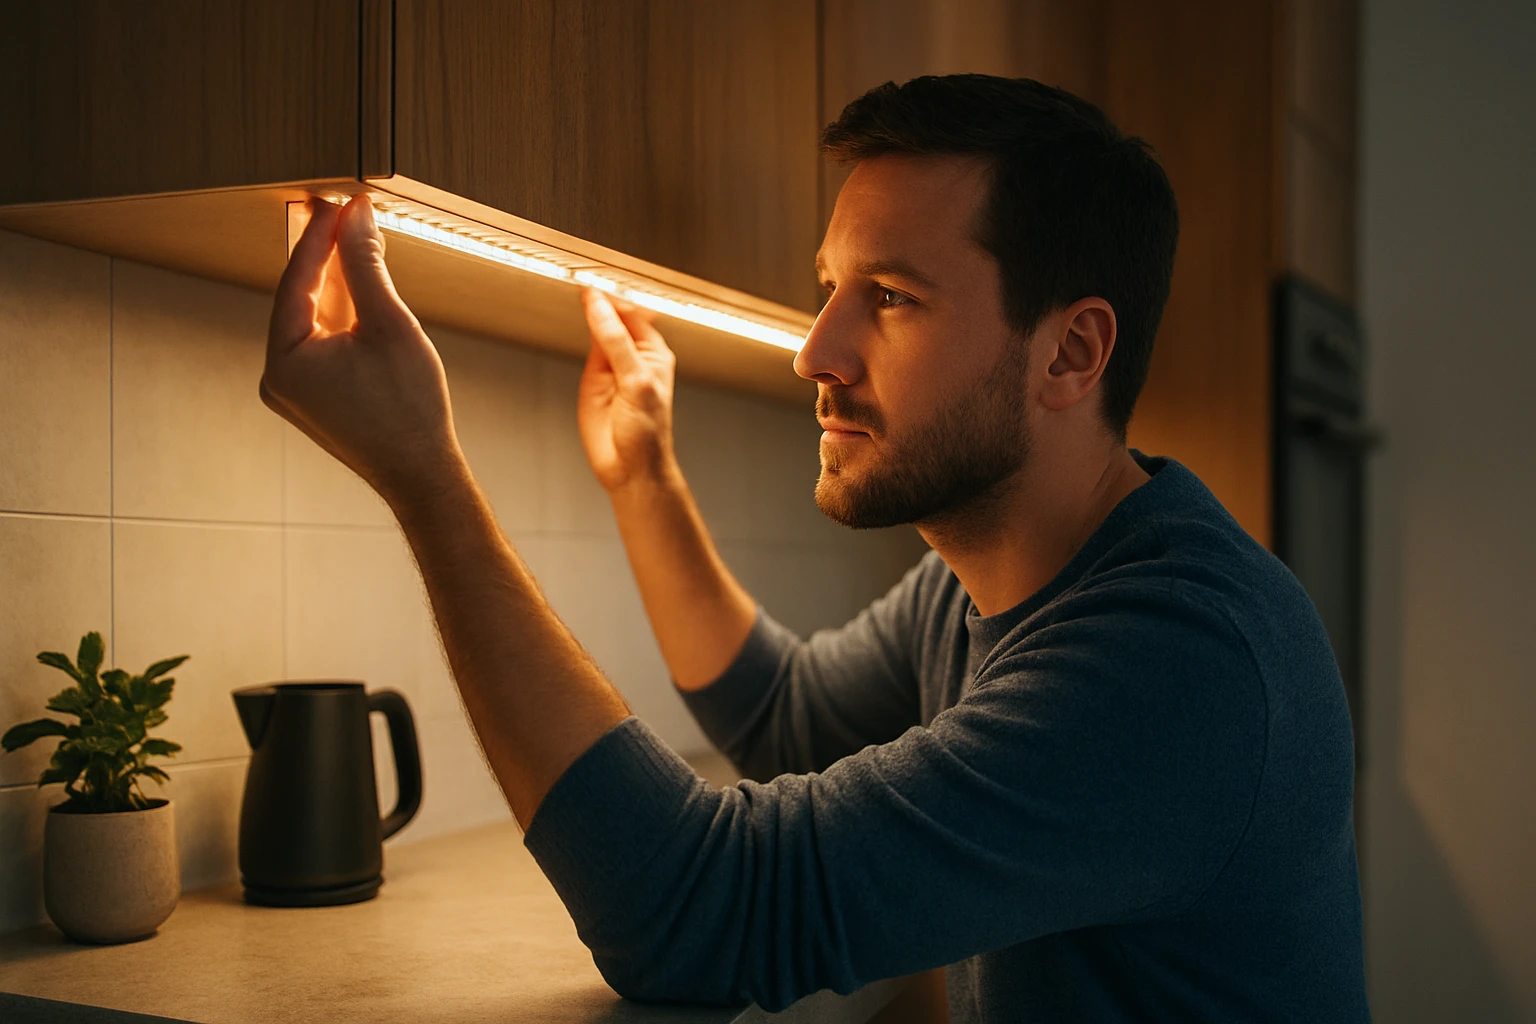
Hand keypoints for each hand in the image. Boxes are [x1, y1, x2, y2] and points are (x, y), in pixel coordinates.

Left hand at [261, 195, 465, 507]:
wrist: (422, 473)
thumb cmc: (410, 409)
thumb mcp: (390, 325)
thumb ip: (366, 266)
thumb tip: (356, 217)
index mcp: (283, 361)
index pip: (297, 280)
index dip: (320, 236)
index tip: (340, 202)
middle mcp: (277, 376)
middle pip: (301, 297)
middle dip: (327, 256)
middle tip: (348, 212)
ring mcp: (293, 390)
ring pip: (313, 319)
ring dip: (338, 283)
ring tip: (361, 242)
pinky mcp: (313, 397)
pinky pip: (322, 342)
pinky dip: (342, 314)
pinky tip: (363, 289)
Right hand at [576, 288, 679, 491]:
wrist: (628, 468)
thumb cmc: (647, 432)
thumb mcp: (635, 382)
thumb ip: (615, 342)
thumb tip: (600, 307)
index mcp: (654, 351)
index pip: (634, 311)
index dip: (617, 293)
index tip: (599, 278)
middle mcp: (633, 353)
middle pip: (616, 314)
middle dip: (604, 294)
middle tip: (586, 272)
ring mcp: (611, 363)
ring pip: (599, 324)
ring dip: (592, 305)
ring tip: (581, 280)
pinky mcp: (592, 375)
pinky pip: (587, 343)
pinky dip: (581, 323)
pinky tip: (578, 304)